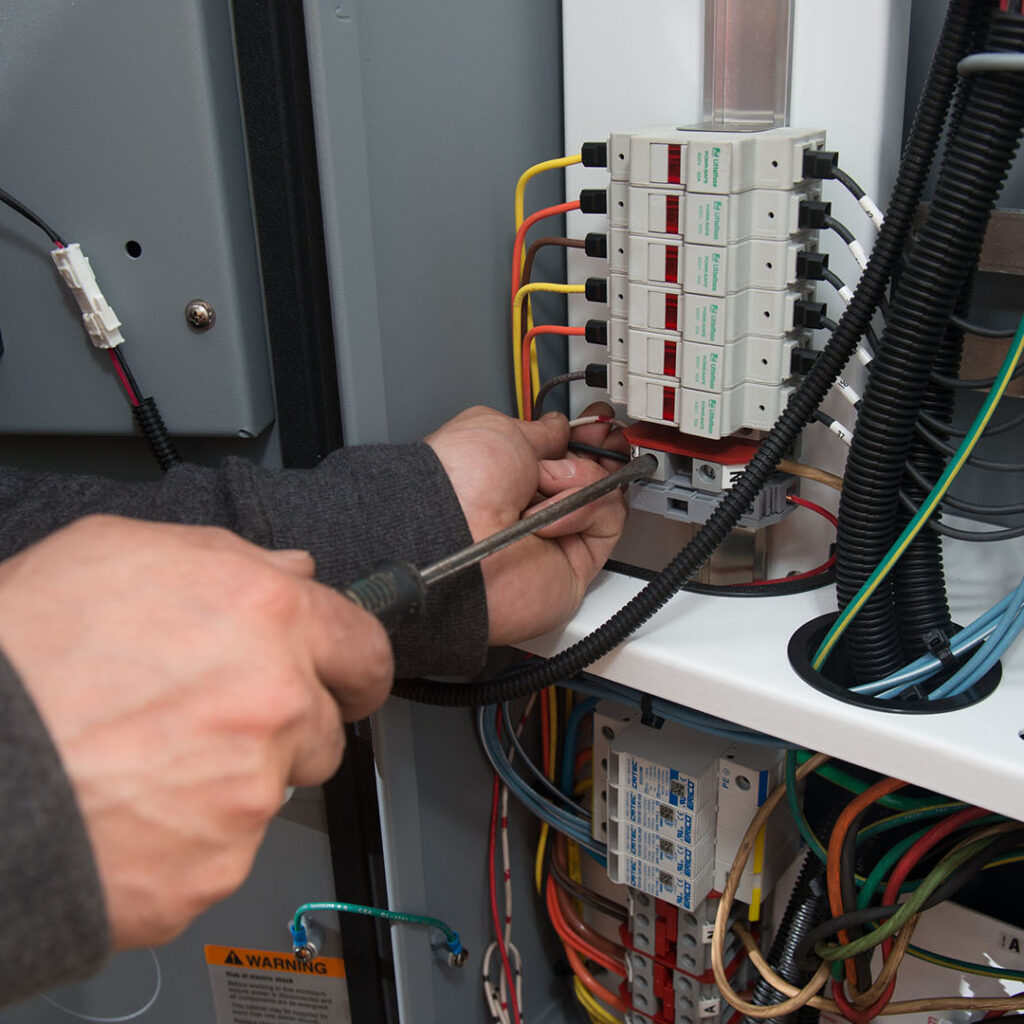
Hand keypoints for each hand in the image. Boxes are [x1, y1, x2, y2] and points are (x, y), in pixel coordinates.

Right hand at [0, 516, 392, 948]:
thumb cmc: (18, 655)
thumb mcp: (118, 552)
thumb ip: (230, 557)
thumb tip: (288, 570)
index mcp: (267, 617)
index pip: (365, 647)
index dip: (352, 663)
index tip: (347, 677)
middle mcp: (276, 704)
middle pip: (327, 726)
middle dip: (288, 723)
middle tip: (214, 719)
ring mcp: (250, 793)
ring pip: (274, 789)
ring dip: (234, 778)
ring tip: (148, 761)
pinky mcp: (215, 866)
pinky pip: (225, 848)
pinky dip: (190, 835)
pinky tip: (129, 807)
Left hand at [425, 404, 628, 644]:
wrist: (455, 534)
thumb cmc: (459, 484)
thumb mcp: (499, 430)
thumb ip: (539, 430)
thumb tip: (560, 428)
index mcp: (508, 473)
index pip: (560, 452)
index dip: (582, 435)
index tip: (596, 422)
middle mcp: (531, 505)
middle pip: (589, 473)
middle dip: (597, 452)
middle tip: (600, 438)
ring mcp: (555, 534)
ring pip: (602, 492)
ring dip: (578, 479)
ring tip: (543, 486)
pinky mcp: (577, 561)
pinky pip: (607, 520)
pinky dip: (584, 509)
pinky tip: (551, 518)